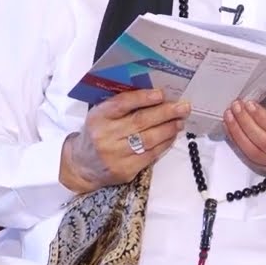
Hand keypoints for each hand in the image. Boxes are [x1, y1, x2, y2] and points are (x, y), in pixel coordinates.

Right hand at [60, 89, 189, 193]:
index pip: (122, 104)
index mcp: (98, 117)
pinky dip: (164, 144)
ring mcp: (115, 155)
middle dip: (165, 113)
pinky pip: (150, 155)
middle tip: (183, 107)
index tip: (161, 93)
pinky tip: (171, 136)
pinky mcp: (125, 170)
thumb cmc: (98, 133)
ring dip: (168, 129)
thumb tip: (156, 95)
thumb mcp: (101, 115)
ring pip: (148, 140)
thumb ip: (122, 105)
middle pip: (140, 122)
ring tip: (180, 121)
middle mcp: (105, 136)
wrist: (82, 164)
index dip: (142, 98)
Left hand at [223, 97, 265, 179]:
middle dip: (245, 122)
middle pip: (263, 141)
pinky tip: (230, 130)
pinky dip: (237, 145)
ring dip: (237, 133)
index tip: (250, 104)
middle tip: (235, 106)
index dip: (262, 118)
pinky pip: (250, 159)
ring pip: (253, 152)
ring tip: (228, 115)